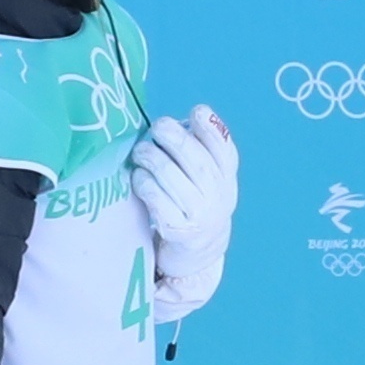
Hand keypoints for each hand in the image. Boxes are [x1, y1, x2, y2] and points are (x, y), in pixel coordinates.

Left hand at [128, 106, 237, 317]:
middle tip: (157, 127)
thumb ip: (199, 147)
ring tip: (141, 152)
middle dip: (175, 139)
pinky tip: (138, 178)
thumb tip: (180, 120)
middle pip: (197, 161)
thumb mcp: (207, 176)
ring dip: (152, 159)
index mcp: (226, 177)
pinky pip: (157, 202)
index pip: (224, 149)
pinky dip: (144, 185)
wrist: (197, 252)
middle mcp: (219, 197)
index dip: (211, 128)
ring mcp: (200, 216)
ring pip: (173, 178)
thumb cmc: (194, 200)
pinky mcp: (178, 232)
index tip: (196, 112)